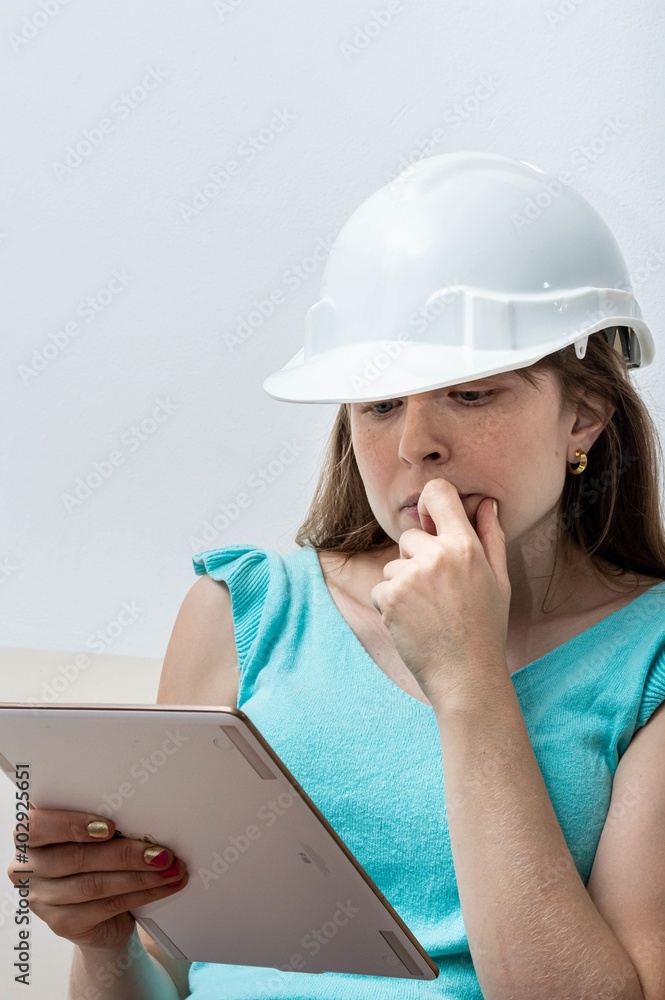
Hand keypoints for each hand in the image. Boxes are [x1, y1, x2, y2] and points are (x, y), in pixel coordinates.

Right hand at [5, 805, 188, 949]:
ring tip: (169, 868)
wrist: (97, 913)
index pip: (37, 827)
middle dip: (125, 854)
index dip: (72, 825)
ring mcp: (42, 899)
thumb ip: (100, 824)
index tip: (109, 827)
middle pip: (76, 858)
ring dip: (140, 876)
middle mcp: (28, 868)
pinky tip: (162, 885)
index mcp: (30, 836)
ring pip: (95, 884)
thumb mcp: (90, 836)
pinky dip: (141, 894)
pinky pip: (107, 906)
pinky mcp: (62, 924)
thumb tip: (139, 814)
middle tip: (160, 852)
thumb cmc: (94, 860)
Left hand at [370, 479, 511, 704]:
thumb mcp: (499, 580)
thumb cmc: (485, 628)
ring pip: (393, 566)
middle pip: (409, 536)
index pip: (439, 494)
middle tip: (438, 592)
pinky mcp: (390, 597)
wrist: (466, 675)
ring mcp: (411, 576)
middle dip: (416, 558)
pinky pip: (381, 589)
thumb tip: (486, 503)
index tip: (430, 520)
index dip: (430, 503)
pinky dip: (391, 605)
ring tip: (428, 613)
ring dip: (403, 585)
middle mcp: (437, 555)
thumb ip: (491, 537)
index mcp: (465, 546)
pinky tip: (413, 623)